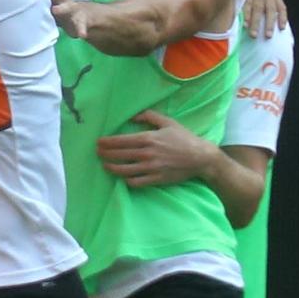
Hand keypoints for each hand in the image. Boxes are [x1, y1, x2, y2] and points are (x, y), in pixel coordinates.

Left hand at [51, 0, 90, 39]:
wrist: (82, 16)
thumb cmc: (60, 5)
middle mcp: (65, 0)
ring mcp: (73, 11)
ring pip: (69, 9)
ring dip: (63, 9)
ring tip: (55, 10)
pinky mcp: (80, 23)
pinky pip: (81, 27)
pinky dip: (81, 30)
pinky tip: (82, 34)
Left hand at [96, 109, 214, 186]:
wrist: (201, 157)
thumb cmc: (184, 138)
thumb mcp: (168, 122)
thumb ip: (149, 116)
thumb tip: (133, 115)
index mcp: (149, 138)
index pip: (122, 141)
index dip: (107, 142)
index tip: (99, 142)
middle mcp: (147, 153)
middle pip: (119, 155)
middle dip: (105, 154)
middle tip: (97, 153)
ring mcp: (151, 168)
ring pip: (124, 170)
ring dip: (112, 168)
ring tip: (105, 165)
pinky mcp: (156, 179)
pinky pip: (136, 182)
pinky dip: (126, 180)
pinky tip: (122, 176)